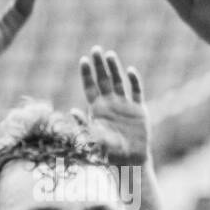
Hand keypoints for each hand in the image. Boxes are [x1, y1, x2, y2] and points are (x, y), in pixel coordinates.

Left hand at [79, 47, 148, 164]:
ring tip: (110, 54)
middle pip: (104, 80)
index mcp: (97, 110)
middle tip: (96, 48)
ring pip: (119, 82)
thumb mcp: (92, 138)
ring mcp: (125, 105)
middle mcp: (110, 104)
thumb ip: (83, 125)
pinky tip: (130, 71)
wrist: (128, 161)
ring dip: (115, 69)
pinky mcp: (139, 110)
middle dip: (100, 65)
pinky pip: (136, 92)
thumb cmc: (107, 153)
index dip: (87, 74)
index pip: (90, 87)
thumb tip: (71, 112)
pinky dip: (134, 82)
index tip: (83, 59)